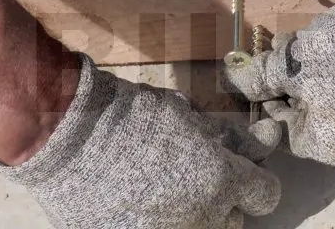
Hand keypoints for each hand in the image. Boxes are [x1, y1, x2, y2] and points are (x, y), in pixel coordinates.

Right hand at [0, 55, 281, 227]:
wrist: (69, 137)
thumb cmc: (130, 115)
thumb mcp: (188, 116)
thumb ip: (226, 138)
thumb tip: (258, 141)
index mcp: (220, 181)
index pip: (265, 194)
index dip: (254, 178)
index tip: (241, 168)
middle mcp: (202, 217)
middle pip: (233, 220)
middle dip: (223, 198)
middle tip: (199, 177)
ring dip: (193, 213)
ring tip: (165, 191)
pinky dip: (155, 221)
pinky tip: (137, 203)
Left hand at [225, 0, 334, 166]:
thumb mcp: (288, 65)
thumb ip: (258, 79)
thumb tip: (232, 82)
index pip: (289, 133)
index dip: (272, 102)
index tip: (266, 76)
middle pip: (316, 116)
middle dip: (295, 84)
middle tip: (284, 51)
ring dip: (319, 73)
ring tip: (308, 40)